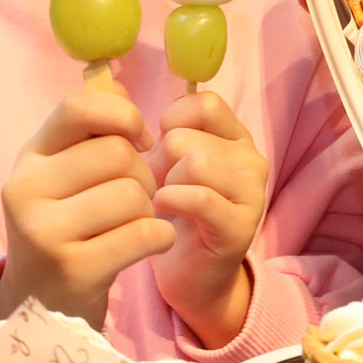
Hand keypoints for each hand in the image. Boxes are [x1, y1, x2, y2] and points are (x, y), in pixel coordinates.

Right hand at [0, 81, 170, 322]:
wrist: (43, 306)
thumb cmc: (67, 231)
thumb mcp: (62, 178)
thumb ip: (87, 133)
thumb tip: (117, 90)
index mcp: (28, 159)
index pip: (78, 108)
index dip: (123, 117)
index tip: (139, 139)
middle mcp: (26, 190)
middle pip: (117, 154)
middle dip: (144, 174)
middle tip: (137, 198)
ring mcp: (45, 232)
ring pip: (134, 194)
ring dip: (151, 209)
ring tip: (135, 224)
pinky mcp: (74, 267)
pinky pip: (145, 233)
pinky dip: (160, 237)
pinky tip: (147, 244)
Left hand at [150, 89, 269, 345]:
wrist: (191, 275)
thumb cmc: (174, 213)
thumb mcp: (165, 163)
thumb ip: (150, 126)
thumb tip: (111, 86)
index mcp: (235, 137)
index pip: (204, 104)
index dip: (170, 123)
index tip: (159, 149)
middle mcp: (250, 160)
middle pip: (188, 136)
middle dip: (159, 161)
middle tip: (156, 185)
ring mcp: (251, 193)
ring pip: (196, 161)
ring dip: (165, 183)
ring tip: (159, 200)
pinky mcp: (240, 226)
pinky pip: (200, 197)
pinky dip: (173, 202)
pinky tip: (162, 212)